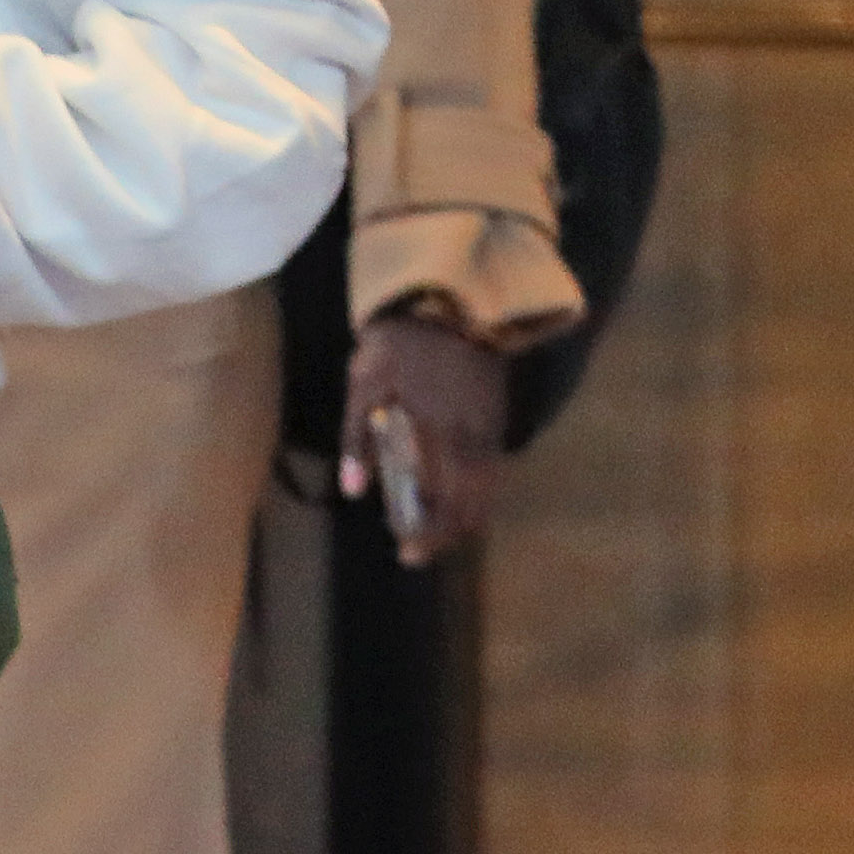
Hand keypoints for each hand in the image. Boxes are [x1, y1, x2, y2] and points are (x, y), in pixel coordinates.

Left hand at [342, 306, 509, 565]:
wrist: (446, 300)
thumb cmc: (396, 346)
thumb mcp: (364, 386)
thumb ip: (357, 438)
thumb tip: (355, 491)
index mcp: (440, 435)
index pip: (444, 500)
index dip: (429, 532)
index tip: (409, 553)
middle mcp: (474, 437)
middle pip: (471, 501)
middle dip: (447, 532)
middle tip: (420, 551)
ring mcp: (491, 425)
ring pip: (487, 486)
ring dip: (465, 514)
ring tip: (439, 532)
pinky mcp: (498, 413)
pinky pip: (493, 464)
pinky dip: (478, 489)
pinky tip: (461, 496)